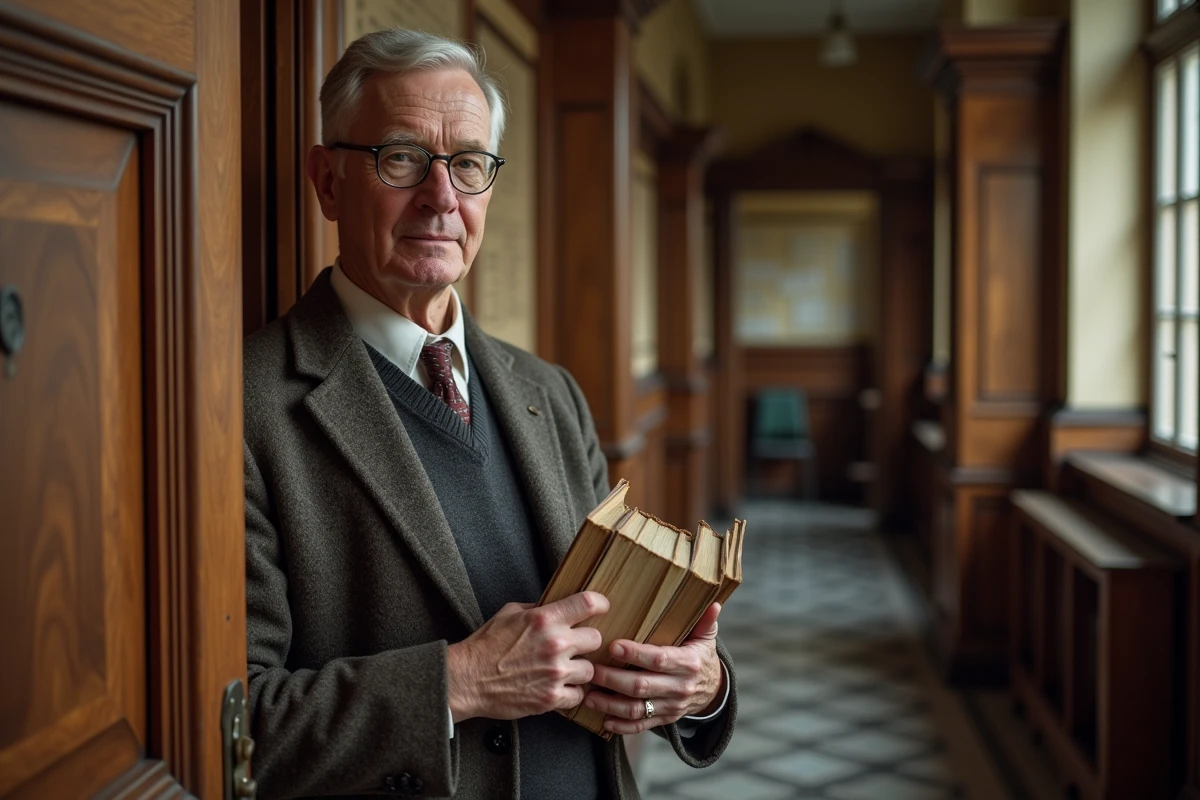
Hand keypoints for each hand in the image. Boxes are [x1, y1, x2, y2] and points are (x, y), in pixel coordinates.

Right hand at [446, 591, 607, 722]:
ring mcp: (555, 673)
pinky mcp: (551, 698)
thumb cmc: (485, 646)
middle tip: (575, 647)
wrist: (467, 679)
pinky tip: (558, 688)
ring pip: (591, 670)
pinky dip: (570, 693)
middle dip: (586, 642)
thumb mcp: (509, 613)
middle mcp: (555, 644)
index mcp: (544, 619)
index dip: (600, 604)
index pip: (588, 603)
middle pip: (596, 639)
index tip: (601, 608)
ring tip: (564, 670)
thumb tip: (556, 606)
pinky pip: (578, 695)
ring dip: (579, 670)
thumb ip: (537, 608)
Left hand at [583, 603, 723, 734]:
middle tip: (590, 670)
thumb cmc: (701, 656)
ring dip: (610, 705)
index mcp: (689, 664)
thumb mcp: (706, 637)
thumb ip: (704, 621)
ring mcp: (671, 707)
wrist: (712, 690)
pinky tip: (604, 721)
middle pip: (642, 686)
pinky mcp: (664, 719)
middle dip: (613, 679)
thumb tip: (713, 603)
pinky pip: (641, 726)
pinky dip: (621, 727)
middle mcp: (680, 688)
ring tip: (588, 696)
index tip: (613, 646)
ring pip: (637, 709)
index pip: (659, 659)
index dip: (636, 654)